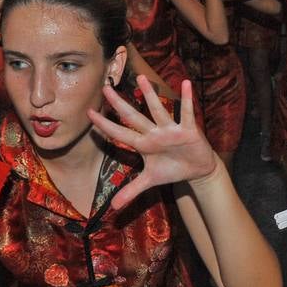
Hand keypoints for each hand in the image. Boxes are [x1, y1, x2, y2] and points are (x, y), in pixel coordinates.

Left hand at [88, 77, 219, 210]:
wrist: (196, 169)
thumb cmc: (171, 169)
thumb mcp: (150, 181)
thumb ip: (131, 191)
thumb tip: (112, 208)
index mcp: (143, 144)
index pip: (120, 133)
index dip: (105, 125)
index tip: (89, 113)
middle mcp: (154, 133)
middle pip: (133, 116)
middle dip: (118, 103)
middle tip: (105, 87)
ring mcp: (170, 130)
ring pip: (157, 110)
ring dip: (149, 94)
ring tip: (141, 78)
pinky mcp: (188, 130)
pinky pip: (186, 113)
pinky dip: (187, 99)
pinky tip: (185, 84)